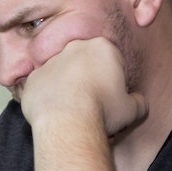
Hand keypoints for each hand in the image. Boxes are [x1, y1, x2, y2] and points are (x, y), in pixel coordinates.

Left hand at [20, 37, 147, 136]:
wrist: (68, 123)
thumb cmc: (103, 112)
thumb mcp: (132, 110)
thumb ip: (138, 102)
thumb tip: (138, 102)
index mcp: (102, 47)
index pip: (111, 59)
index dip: (113, 79)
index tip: (112, 95)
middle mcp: (74, 48)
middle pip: (84, 62)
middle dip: (88, 78)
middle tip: (93, 103)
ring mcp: (50, 62)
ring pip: (62, 74)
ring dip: (66, 88)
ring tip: (73, 111)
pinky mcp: (33, 78)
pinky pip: (42, 87)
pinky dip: (48, 99)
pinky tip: (56, 114)